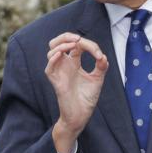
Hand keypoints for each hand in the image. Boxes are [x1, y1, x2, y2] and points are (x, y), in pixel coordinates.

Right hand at [45, 32, 108, 152]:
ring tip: (73, 45)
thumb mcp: (97, 79)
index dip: (88, 45)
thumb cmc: (87, 98)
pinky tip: (62, 54)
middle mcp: (64, 65)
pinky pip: (49, 68)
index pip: (76, 45)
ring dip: (61, 45)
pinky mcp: (56, 82)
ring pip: (51, 51)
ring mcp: (59, 72)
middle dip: (66, 36)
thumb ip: (101, 66)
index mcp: (74, 62)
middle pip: (57, 43)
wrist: (81, 116)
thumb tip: (103, 56)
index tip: (99, 55)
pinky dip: (54, 58)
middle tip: (78, 39)